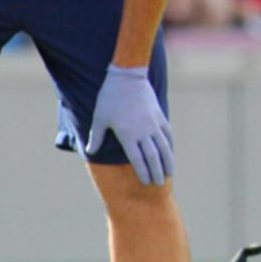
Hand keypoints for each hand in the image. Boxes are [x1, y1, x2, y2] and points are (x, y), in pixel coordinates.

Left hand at [86, 64, 172, 185]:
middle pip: (153, 156)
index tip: (146, 182)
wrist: (127, 77)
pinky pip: (167, 134)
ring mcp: (153, 124)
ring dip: (168, 161)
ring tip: (170, 173)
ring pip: (164, 147)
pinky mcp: (159, 116)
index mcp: (127, 134)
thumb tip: (89, 152)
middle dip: (157, 171)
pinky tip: (171, 153)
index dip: (143, 172)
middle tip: (160, 184)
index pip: (137, 159)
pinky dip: (170, 145)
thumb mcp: (99, 118)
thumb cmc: (109, 98)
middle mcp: (143, 132)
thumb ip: (97, 137)